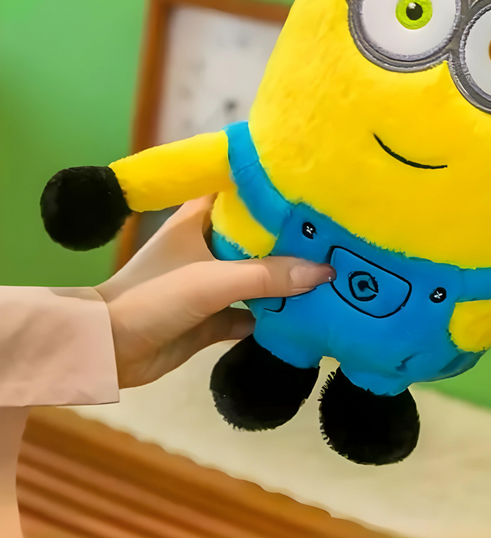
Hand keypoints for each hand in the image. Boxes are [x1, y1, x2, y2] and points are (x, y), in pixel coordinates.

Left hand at [95, 197, 333, 388]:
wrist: (110, 351)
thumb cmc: (154, 297)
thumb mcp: (212, 280)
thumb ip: (267, 276)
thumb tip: (324, 271)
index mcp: (199, 217)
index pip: (241, 190)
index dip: (273, 187)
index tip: (311, 186)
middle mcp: (208, 244)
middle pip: (258, 235)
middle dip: (291, 237)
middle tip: (334, 232)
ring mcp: (212, 280)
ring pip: (258, 273)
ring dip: (286, 276)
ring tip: (331, 269)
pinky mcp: (215, 314)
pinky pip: (254, 308)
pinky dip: (276, 312)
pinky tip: (308, 311)